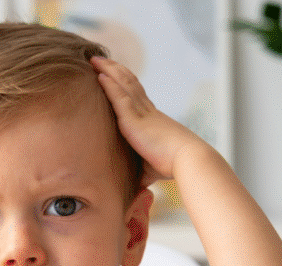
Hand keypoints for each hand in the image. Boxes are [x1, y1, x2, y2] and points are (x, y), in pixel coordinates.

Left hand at [90, 55, 203, 186]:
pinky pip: (119, 97)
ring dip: (108, 70)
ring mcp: (141, 113)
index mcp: (151, 119)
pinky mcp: (134, 119)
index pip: (136, 95)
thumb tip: (135, 190)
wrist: (187, 159)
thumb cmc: (172, 166)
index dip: (124, 82)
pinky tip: (99, 75)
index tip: (113, 73)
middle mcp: (147, 110)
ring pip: (122, 84)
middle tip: (99, 59)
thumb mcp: (151, 168)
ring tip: (94, 59)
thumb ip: (141, 172)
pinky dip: (108, 85)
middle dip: (113, 69)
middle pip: (128, 83)